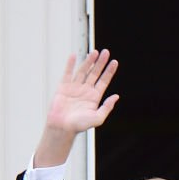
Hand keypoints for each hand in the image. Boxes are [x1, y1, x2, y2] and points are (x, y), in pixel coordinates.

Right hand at [34, 50, 118, 166]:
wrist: (62, 127)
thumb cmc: (80, 125)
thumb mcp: (98, 118)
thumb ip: (107, 107)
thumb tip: (116, 96)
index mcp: (94, 97)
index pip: (104, 81)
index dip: (109, 71)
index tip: (115, 62)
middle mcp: (85, 91)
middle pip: (95, 73)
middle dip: (101, 63)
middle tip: (106, 52)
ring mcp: (74, 87)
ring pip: (83, 71)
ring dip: (89, 61)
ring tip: (95, 52)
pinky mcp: (63, 86)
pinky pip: (68, 73)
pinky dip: (70, 64)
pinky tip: (74, 56)